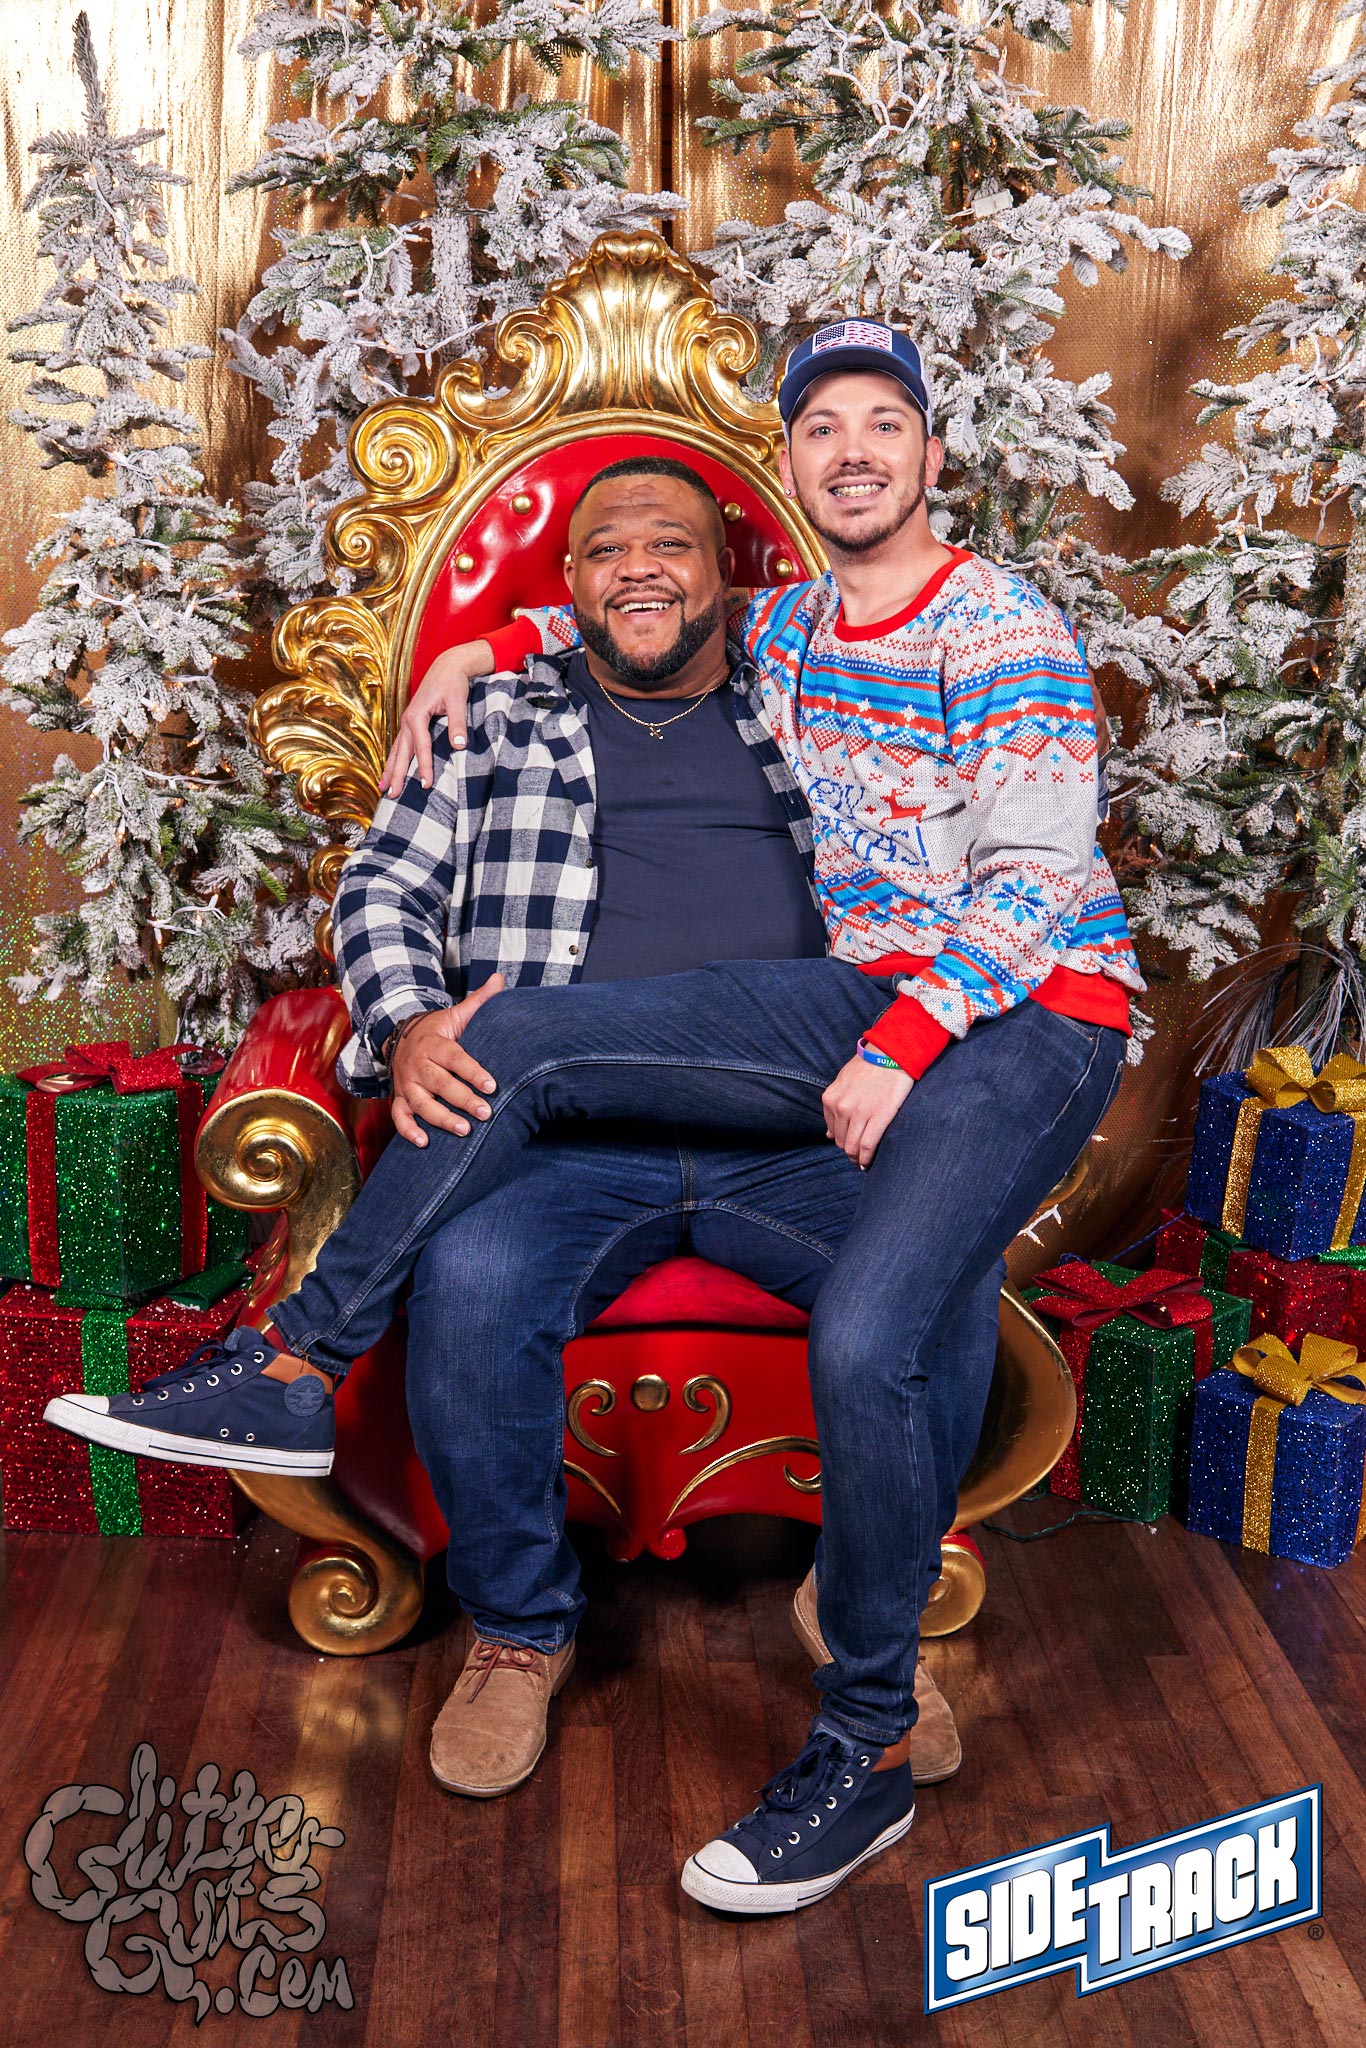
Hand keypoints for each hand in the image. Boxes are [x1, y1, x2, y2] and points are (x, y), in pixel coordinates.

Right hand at [378, 640, 490, 795]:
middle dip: (396, 774)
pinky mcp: (411, 723)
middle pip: (401, 752)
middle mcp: (408, 720)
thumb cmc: (453, 683)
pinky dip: (395, 760)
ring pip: (396, 750)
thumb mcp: (458, 701)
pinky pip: (400, 745)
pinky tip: (392, 771)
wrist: (448, 667)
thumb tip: (459, 746)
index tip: (426, 785)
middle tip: (392, 795)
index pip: (421, 747)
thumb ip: (458, 724)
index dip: (424, 767)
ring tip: (384, 788)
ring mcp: (407, 722)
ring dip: (390, 770)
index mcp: (417, 716)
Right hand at [390, 975, 505, 1146]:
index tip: (492, 1086)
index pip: (455, 1058)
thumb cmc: (438, 1030)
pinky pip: (399, 1116)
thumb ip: (479, 1001)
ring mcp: (406, 1083)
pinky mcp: (399, 1097)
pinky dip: (408, 1131)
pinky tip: (424, 1143)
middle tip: (485, 1113)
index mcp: (434, 1043)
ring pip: (420, 1103)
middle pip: (439, 1083)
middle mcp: (417, 1064)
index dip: (473, 1072)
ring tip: (464, 1131)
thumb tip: (500, 979)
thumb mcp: (456, 1014)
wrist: (401, 1036)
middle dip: (462, 1100)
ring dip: (441, 1119)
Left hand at [822, 1053, 912, 1167]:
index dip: (842, 1142)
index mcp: (830, 1099)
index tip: (851, 1147)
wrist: (891, 1052)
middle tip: (858, 1158)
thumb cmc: (869, 1066)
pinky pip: (868, 1146)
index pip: (833, 1132)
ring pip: (853, 1147)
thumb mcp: (843, 1082)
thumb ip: (833, 1107)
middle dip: (850, 1153)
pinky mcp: (879, 1116)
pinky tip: (869, 1163)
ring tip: (864, 1163)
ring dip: (857, 1159)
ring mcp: (859, 1113)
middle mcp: (841, 1107)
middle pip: (842, 1142)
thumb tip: (828, 1135)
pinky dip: (867, 1159)